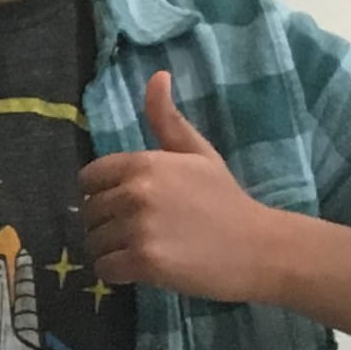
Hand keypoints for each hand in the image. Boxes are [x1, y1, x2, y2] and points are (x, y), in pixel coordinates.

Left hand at [80, 70, 282, 301]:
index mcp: (142, 163)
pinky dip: (118, 274)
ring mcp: (139, 227)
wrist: (262, 248)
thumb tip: (157, 76)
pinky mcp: (145, 262)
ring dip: (112, 250)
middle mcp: (135, 192)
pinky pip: (105, 269)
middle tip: (143, 232)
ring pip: (94, 242)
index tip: (128, 205)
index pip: (88, 179)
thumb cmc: (227, 200)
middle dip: (109, 224)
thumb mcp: (197, 153)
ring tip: (145, 249)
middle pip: (90, 213)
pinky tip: (144, 269)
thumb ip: (166, 118)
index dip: (104, 194)